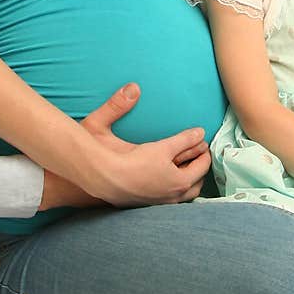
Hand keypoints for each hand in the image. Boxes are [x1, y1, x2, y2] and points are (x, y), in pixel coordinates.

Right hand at [80, 82, 210, 206]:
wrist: (92, 184)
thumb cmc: (105, 156)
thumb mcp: (111, 126)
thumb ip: (119, 105)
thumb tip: (133, 87)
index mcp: (169, 167)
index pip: (193, 150)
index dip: (197, 139)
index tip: (200, 133)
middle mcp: (170, 186)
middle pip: (197, 175)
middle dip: (202, 161)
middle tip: (201, 150)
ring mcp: (162, 199)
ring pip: (189, 192)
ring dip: (193, 178)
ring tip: (191, 169)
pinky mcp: (150, 206)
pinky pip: (176, 199)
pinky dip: (180, 190)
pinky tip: (172, 184)